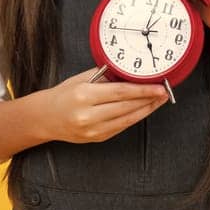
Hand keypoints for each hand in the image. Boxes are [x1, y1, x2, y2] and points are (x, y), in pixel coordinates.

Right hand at [37, 66, 167, 145]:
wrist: (45, 118)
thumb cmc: (63, 95)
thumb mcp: (81, 79)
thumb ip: (104, 76)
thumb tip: (129, 71)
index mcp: (84, 96)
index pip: (121, 92)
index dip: (143, 90)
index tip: (158, 87)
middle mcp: (88, 115)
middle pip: (127, 107)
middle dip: (149, 100)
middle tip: (164, 92)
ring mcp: (93, 130)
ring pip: (128, 119)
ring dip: (146, 110)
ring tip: (158, 101)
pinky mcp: (97, 138)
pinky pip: (121, 127)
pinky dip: (134, 117)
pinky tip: (143, 110)